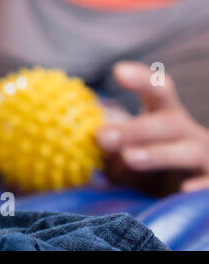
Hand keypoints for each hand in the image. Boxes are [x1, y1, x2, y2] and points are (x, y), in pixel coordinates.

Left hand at [96, 62, 208, 195]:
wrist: (184, 190)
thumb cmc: (148, 161)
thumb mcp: (127, 146)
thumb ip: (106, 139)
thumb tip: (68, 131)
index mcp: (166, 116)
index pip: (158, 91)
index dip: (142, 80)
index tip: (119, 72)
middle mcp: (188, 133)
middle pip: (166, 123)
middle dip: (134, 128)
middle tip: (101, 136)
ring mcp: (204, 157)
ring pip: (187, 152)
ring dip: (157, 154)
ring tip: (129, 158)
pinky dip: (200, 188)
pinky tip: (184, 191)